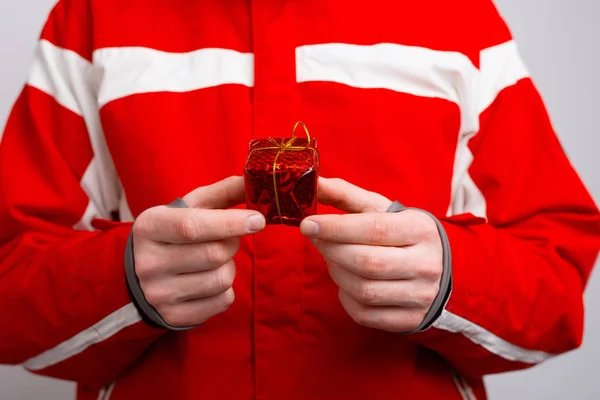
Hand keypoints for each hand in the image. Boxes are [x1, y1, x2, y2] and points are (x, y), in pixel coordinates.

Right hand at [132, 176, 265, 326]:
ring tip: (214, 260)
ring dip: (229, 266)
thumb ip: (221, 193)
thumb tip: (253, 179)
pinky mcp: (174, 317)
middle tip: (226, 238)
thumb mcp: (189, 207)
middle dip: (232, 243)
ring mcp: (159, 294)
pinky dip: (226, 289)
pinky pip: (223, 301)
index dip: (230, 223)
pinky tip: (209, 280)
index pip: (193, 227)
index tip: (258, 219)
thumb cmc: (173, 233)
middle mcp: (149, 263)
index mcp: (150, 227)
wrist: (140, 275)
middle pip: (215, 254)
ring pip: (222, 279)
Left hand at [300, 178, 442, 332]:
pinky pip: (364, 314)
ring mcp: (420, 296)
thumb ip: (345, 195)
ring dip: (337, 273)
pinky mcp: (410, 320)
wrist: (439, 268)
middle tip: (315, 238)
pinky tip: (345, 282)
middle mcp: (426, 265)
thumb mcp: (380, 209)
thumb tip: (313, 182)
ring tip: (332, 258)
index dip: (335, 227)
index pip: (373, 229)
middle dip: (331, 250)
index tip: (307, 224)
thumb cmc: (400, 233)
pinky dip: (345, 298)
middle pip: (366, 262)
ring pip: (363, 290)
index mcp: (420, 230)